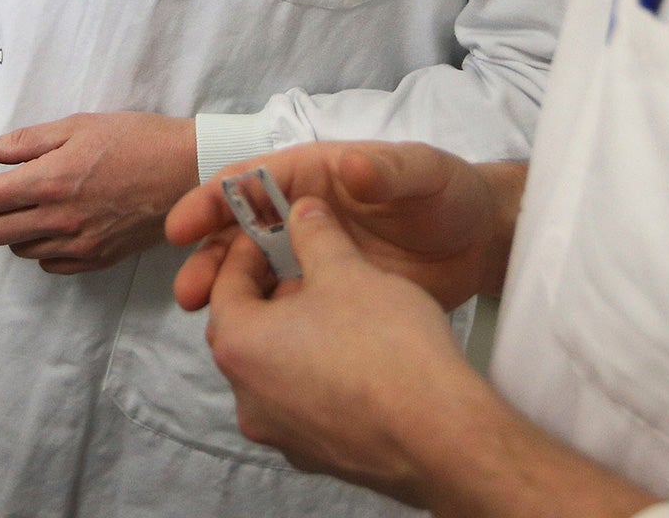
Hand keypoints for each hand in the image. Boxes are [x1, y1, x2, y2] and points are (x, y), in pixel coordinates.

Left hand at [0, 112, 197, 274]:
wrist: (188, 169)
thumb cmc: (136, 139)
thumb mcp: (77, 126)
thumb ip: (24, 142)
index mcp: (49, 183)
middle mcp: (59, 221)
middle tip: (0, 190)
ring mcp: (79, 246)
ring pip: (21, 251)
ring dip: (15, 229)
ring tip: (31, 204)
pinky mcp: (98, 260)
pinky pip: (52, 265)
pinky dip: (43, 248)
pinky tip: (55, 225)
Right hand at [167, 141, 520, 312]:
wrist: (480, 245)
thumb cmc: (447, 194)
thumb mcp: (422, 174)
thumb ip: (387, 171)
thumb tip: (351, 165)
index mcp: (310, 177)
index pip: (249, 182)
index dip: (211, 200)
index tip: (182, 226)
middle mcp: (299, 217)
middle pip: (240, 235)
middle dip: (209, 260)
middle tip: (190, 294)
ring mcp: (311, 260)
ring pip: (255, 277)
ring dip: (227, 297)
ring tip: (207, 322)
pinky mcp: (328, 299)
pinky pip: (285, 311)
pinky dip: (264, 328)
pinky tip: (253, 351)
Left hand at [200, 201, 654, 517]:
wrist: (443, 435)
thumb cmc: (388, 348)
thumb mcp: (347, 269)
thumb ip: (314, 233)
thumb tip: (302, 212)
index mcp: (239, 346)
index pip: (225, 283)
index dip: (250, 249)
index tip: (274, 232)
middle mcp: (247, 398)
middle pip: (247, 328)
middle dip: (274, 291)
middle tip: (309, 266)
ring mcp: (282, 434)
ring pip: (276, 367)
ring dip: (298, 333)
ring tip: (339, 307)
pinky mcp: (318, 456)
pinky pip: (306, 401)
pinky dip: (319, 372)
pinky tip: (359, 355)